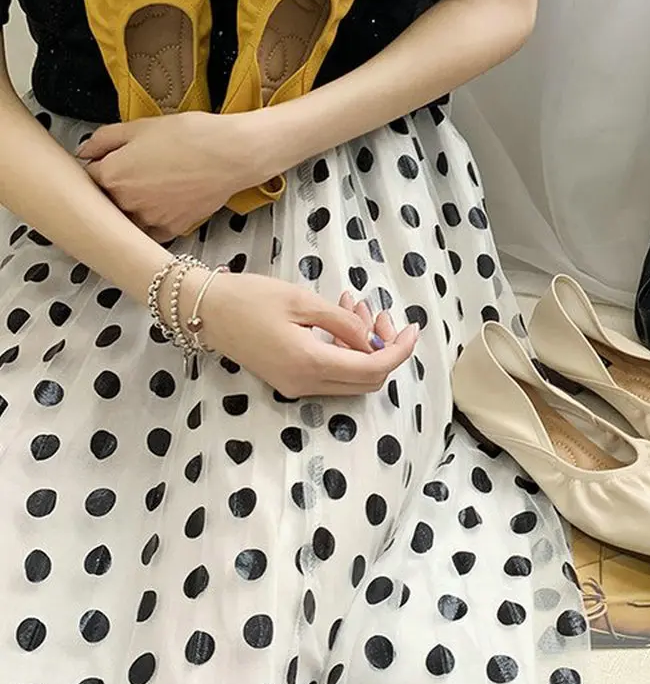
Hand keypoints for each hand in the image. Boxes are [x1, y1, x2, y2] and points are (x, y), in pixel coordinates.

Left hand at [78, 112, 264, 240]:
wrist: (231, 154)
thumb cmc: (190, 136)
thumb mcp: (141, 126)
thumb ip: (105, 139)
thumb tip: (85, 151)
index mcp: (113, 175)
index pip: (88, 178)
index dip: (98, 168)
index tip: (109, 163)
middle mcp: (127, 202)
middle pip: (106, 202)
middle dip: (115, 189)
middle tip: (136, 173)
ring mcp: (149, 219)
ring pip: (128, 219)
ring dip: (133, 208)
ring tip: (153, 188)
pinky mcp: (172, 229)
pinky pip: (152, 231)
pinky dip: (153, 221)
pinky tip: (165, 203)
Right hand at [189, 270, 419, 397]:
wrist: (203, 310)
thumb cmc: (249, 298)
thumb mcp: (303, 301)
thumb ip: (343, 323)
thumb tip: (372, 339)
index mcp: (310, 364)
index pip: (373, 369)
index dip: (399, 350)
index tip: (412, 327)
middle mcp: (305, 384)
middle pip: (367, 380)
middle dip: (384, 347)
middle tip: (379, 312)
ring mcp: (295, 385)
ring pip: (350, 377)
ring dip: (364, 345)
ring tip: (358, 306)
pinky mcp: (288, 379)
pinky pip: (331, 372)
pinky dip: (345, 348)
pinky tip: (341, 316)